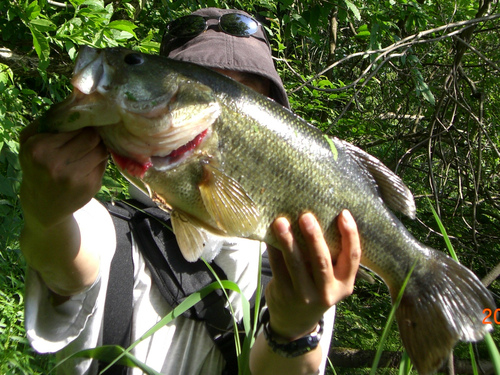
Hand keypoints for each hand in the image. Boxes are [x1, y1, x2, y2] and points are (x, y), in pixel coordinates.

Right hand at [19, 120, 107, 227]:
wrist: (43, 205)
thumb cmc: (37, 166)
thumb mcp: (30, 142)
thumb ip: (48, 121)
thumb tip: (76, 101)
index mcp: (39, 149)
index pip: (75, 127)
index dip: (82, 124)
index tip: (83, 125)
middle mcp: (56, 164)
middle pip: (92, 137)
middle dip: (93, 135)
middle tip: (90, 136)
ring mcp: (75, 178)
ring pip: (101, 150)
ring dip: (98, 147)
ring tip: (88, 150)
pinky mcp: (91, 187)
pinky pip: (103, 164)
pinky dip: (99, 162)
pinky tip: (88, 165)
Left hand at [265, 210, 360, 340]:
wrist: (295, 322)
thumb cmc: (316, 288)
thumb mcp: (331, 279)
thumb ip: (330, 256)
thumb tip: (318, 215)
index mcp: (345, 284)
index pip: (353, 257)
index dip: (350, 234)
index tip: (343, 213)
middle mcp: (328, 292)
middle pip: (322, 261)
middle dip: (314, 237)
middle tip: (306, 216)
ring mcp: (305, 295)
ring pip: (296, 264)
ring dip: (288, 241)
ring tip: (280, 222)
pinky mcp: (284, 294)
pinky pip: (278, 267)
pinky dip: (273, 249)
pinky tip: (270, 235)